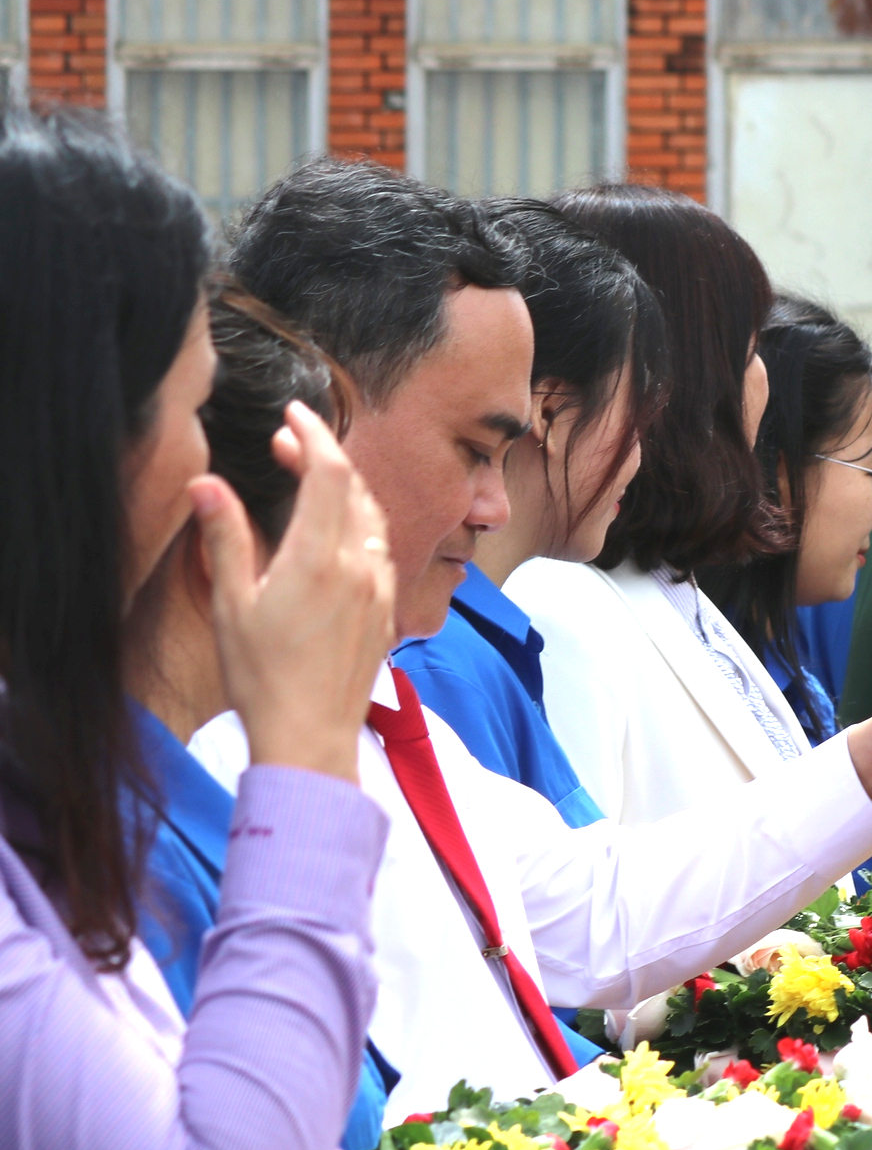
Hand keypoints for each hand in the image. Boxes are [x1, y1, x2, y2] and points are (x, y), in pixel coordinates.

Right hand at [201, 403, 395, 783]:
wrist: (310, 737)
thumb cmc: (262, 677)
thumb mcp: (231, 603)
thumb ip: (226, 537)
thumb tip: (206, 483)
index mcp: (320, 558)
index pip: (329, 472)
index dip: (314, 433)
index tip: (293, 413)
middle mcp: (361, 567)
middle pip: (355, 488)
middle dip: (324, 455)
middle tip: (288, 442)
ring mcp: (380, 589)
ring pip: (373, 518)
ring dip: (345, 488)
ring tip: (309, 478)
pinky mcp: (386, 611)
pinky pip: (381, 550)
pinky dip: (360, 523)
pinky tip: (335, 531)